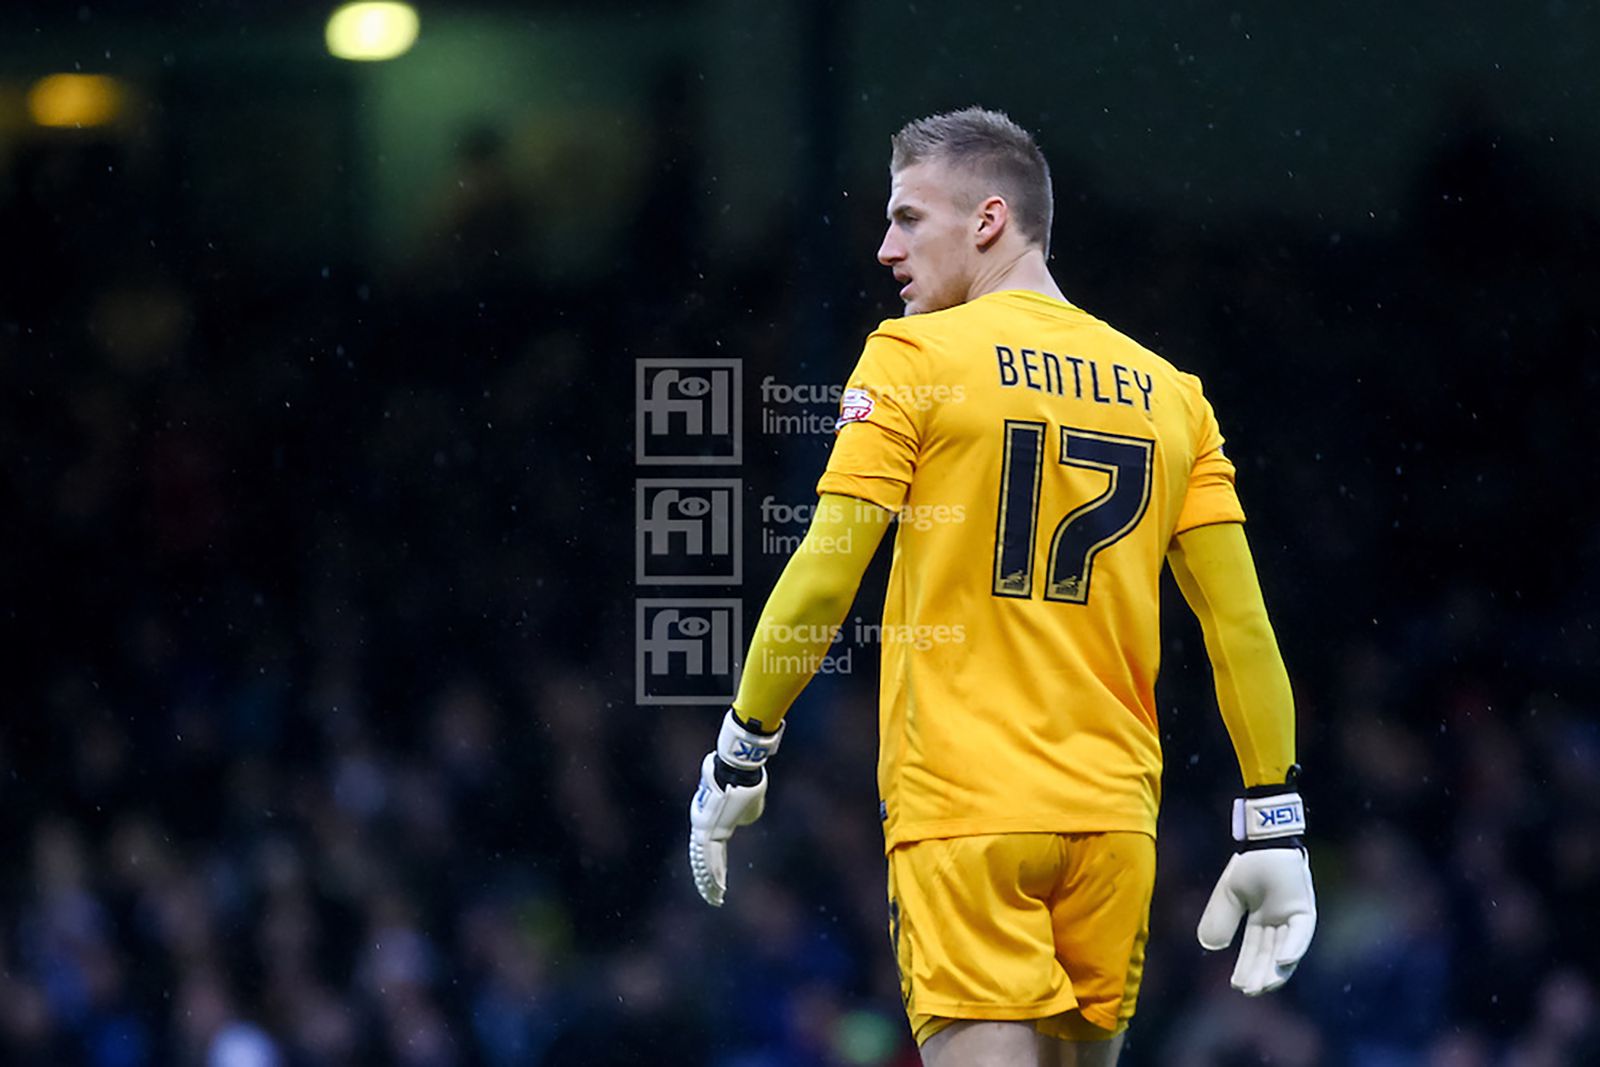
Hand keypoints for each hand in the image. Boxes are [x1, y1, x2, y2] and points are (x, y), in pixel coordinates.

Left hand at [688, 710, 783, 905]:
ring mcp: (703, 829)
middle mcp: (701, 825)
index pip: (708, 847)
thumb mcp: (748, 802)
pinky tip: (717, 891)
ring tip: (714, 899)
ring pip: (704, 862)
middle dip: (706, 878)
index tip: (716, 879)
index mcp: (709, 818)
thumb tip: (744, 818)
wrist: (738, 769)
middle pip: (702, 858)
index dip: (711, 864)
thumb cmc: (744, 781)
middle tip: (712, 896)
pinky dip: (714, 876)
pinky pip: (710, 859)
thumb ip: (745, 813)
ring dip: (709, 882)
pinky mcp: (709, 832)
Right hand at [1197, 787, 1315, 994]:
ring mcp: (1294, 917)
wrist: (1265, 841)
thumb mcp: (1228, 894)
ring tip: (1265, 986)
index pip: (1254, 948)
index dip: (1246, 966)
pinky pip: (1301, 933)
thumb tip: (1209, 947)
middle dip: (1260, 973)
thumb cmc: (1250, 864)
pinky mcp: (1304, 910)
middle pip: (1270, 953)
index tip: (1237, 984)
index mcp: (1261, 918)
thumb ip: (1220, 919)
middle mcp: (1280, 922)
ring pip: (1286, 949)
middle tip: (1250, 992)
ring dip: (1276, 968)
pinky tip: (1283, 961)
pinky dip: (1293, 947)